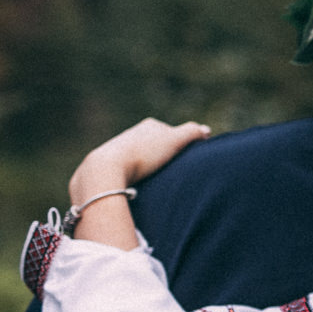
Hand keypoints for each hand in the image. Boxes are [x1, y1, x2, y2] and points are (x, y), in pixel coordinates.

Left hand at [69, 118, 211, 204]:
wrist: (106, 168)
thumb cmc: (143, 154)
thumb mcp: (174, 141)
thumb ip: (192, 133)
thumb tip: (206, 130)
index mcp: (149, 126)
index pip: (170, 132)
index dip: (181, 144)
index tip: (187, 157)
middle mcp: (133, 134)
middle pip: (155, 144)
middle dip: (164, 155)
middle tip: (174, 170)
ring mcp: (119, 149)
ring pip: (141, 157)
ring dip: (150, 167)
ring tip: (158, 180)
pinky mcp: (109, 166)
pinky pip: (129, 170)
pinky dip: (137, 176)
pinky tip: (141, 185)